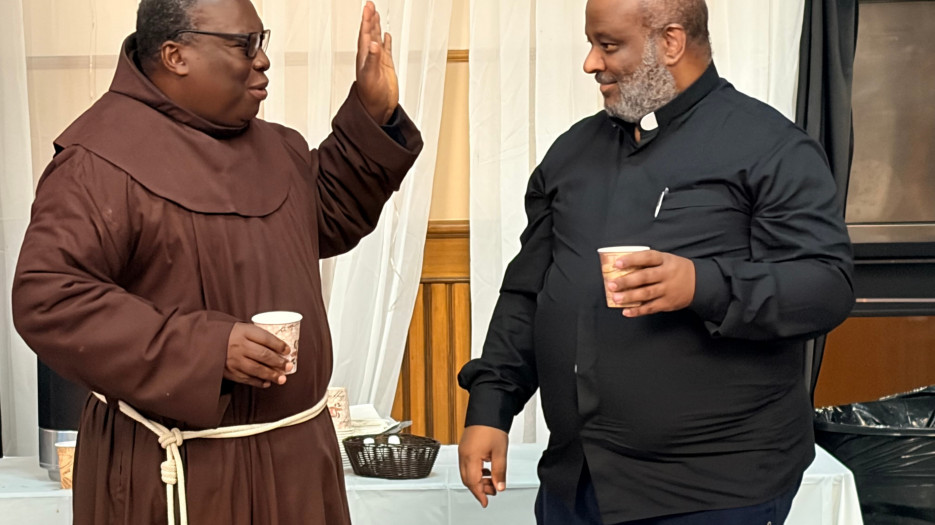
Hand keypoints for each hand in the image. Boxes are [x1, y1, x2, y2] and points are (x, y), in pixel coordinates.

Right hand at [224, 323, 292, 387]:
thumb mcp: (243, 329)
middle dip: (278, 362)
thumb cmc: (230, 335)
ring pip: (256, 369)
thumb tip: (280, 347)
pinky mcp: (229, 371)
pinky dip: (258, 382)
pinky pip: (246, 379)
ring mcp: (233, 359)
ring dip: (271, 375)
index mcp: (243, 331)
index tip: (287, 350)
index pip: (265, 338)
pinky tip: (267, 383)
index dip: (279, 345)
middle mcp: (238, 345)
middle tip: (288, 366)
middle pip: (263, 355)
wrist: (205, 342)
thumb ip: (258, 336)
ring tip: (282, 379)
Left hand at [356, 1, 398, 123]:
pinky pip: (386, 50)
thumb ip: (372, 59)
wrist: (377, 109)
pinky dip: (386, 41)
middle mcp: (370, 56)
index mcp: (365, 56)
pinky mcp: (386, 67)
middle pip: (369, 32)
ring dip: (377, 27)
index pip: (365, 33)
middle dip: (370, 18)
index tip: (368, 7)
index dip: (367, 20)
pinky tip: (386, 37)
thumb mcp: (371, 76)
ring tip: (376, 15)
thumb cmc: (371, 96)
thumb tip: (373, 44)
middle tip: (370, 4)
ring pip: (377, 39)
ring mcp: (378, 61)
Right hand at [459, 425, 508, 507]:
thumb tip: (499, 486)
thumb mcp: (500, 452)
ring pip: (466, 473)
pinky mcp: (464, 447)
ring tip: (492, 481)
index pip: (473, 482)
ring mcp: (462, 450)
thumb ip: (499, 472)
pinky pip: (466, 465)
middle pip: (467, 479)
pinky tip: (486, 470)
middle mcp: (463, 455)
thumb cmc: (492, 427)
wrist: (487, 410)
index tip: (485, 502)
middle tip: (492, 491)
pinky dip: (475, 471)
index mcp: (470, 457)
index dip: (480, 494)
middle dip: (479, 488)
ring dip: (478, 480)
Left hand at [606, 250, 695, 316]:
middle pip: (645, 277)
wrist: (699, 283)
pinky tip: (626, 311)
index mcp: (665, 260)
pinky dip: (638, 310)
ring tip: (615, 298)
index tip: (617, 263)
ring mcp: (667, 290)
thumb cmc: (675, 269)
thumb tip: (622, 266)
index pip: (647, 258)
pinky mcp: (668, 303)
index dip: (632, 260)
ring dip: (629, 296)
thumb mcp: (666, 259)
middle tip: (611, 284)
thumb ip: (647, 262)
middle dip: (627, 281)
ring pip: (646, 293)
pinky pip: (651, 307)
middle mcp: (666, 274)